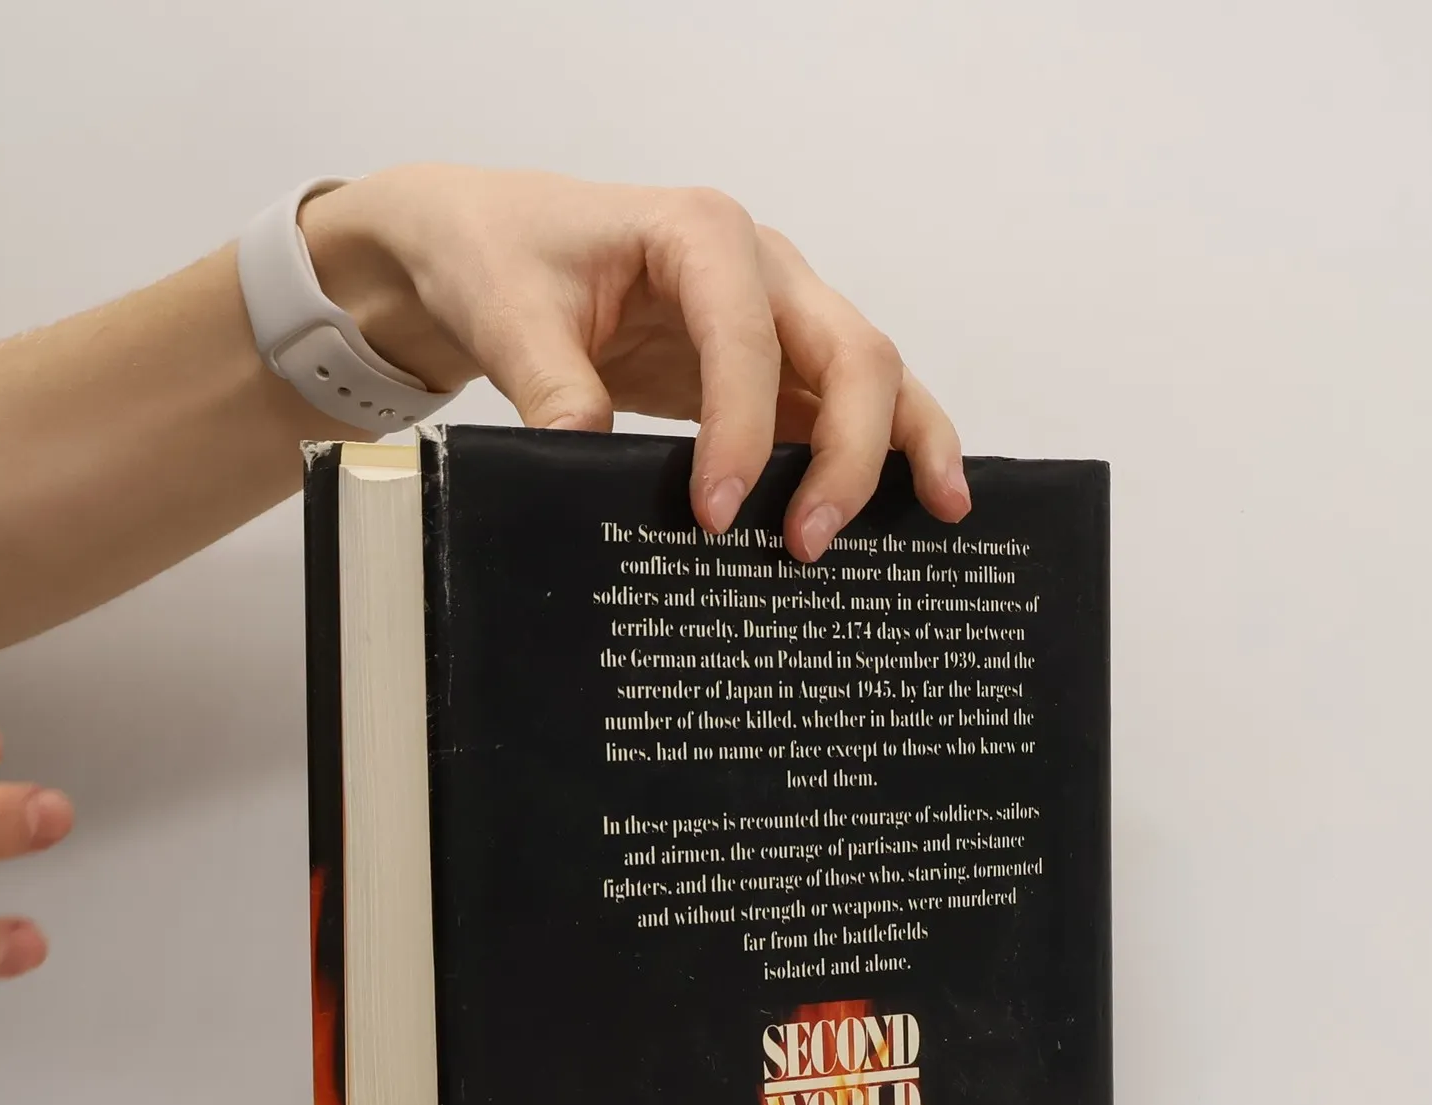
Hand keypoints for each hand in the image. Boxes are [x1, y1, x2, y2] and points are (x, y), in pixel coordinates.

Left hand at [300, 167, 970, 562]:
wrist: (491, 247)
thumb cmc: (501, 259)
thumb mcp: (508, 317)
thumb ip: (551, 387)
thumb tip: (585, 458)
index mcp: (700, 233)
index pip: (747, 338)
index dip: (740, 431)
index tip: (711, 513)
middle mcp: (763, 266)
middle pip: (850, 352)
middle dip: (849, 451)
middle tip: (807, 544)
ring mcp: (780, 314)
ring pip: (872, 376)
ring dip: (903, 447)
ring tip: (940, 514)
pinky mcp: (775, 364)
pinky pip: (844, 408)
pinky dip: (883, 454)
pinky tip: (917, 507)